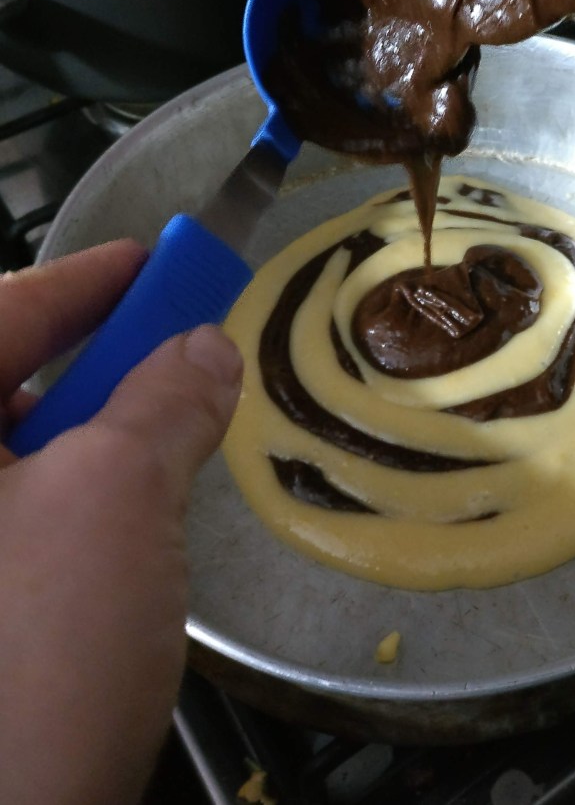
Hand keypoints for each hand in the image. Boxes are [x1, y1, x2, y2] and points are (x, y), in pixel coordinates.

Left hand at [0, 241, 242, 804]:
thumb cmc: (27, 662)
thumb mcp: (114, 502)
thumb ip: (165, 402)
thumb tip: (208, 349)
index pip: (0, 315)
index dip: (86, 280)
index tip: (155, 259)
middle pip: (2, 386)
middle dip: (92, 364)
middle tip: (171, 358)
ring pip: (13, 456)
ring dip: (88, 438)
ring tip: (158, 448)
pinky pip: (13, 518)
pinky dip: (69, 500)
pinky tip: (122, 529)